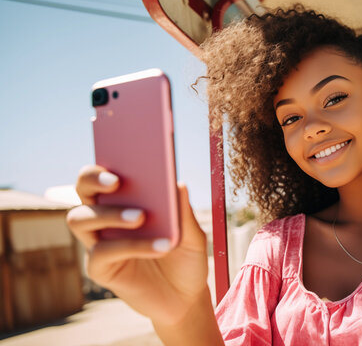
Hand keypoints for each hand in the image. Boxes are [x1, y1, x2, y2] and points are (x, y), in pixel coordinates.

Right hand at [66, 165, 209, 325]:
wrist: (186, 297)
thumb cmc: (185, 257)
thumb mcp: (192, 233)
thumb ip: (183, 211)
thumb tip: (177, 182)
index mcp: (126, 201)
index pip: (105, 173)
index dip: (105, 162)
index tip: (119, 151)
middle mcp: (105, 217)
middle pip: (83, 190)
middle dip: (93, 180)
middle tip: (117, 181)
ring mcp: (99, 242)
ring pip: (81, 219)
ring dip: (110, 214)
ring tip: (142, 217)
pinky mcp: (100, 268)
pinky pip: (103, 252)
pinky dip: (133, 246)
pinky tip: (160, 246)